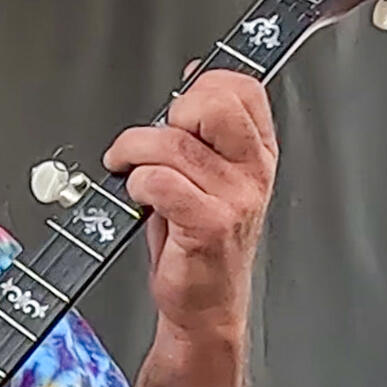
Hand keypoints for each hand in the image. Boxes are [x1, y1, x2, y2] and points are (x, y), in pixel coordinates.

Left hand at [102, 69, 276, 347]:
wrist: (203, 308)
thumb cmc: (199, 246)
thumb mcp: (207, 178)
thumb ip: (202, 130)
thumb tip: (192, 78)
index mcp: (257, 153)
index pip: (241, 88)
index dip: (200, 86)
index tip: (176, 110)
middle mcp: (252, 171)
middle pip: (214, 103)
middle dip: (171, 113)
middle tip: (155, 140)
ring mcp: (235, 198)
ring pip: (172, 144)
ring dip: (135, 153)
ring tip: (129, 170)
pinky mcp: (209, 224)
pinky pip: (160, 180)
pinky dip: (136, 183)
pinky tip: (138, 197)